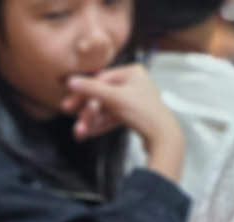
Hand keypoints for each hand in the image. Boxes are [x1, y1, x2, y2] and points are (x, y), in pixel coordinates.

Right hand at [62, 65, 185, 177]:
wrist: (163, 138)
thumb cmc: (145, 113)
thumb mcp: (115, 98)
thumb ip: (91, 89)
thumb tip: (72, 81)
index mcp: (132, 72)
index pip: (100, 80)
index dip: (83, 93)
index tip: (70, 104)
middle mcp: (134, 84)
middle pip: (102, 97)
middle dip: (88, 113)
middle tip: (76, 123)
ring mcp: (134, 100)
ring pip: (106, 110)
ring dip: (92, 122)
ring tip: (81, 133)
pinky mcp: (134, 116)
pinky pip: (113, 118)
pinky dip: (101, 125)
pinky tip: (90, 133)